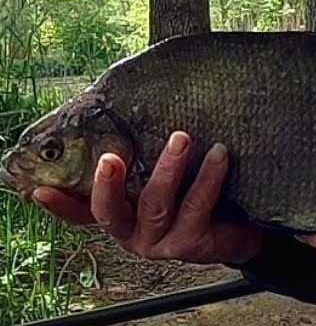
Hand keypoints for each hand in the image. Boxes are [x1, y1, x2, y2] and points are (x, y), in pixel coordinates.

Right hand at [34, 131, 262, 264]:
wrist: (240, 228)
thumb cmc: (195, 195)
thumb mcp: (164, 177)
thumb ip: (142, 158)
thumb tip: (126, 107)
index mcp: (121, 216)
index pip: (82, 212)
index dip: (60, 204)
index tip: (39, 188)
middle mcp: (132, 234)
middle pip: (109, 212)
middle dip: (107, 184)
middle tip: (110, 157)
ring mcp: (159, 242)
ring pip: (155, 205)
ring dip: (168, 169)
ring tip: (181, 138)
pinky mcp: (190, 245)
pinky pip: (197, 207)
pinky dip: (208, 178)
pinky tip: (219, 155)